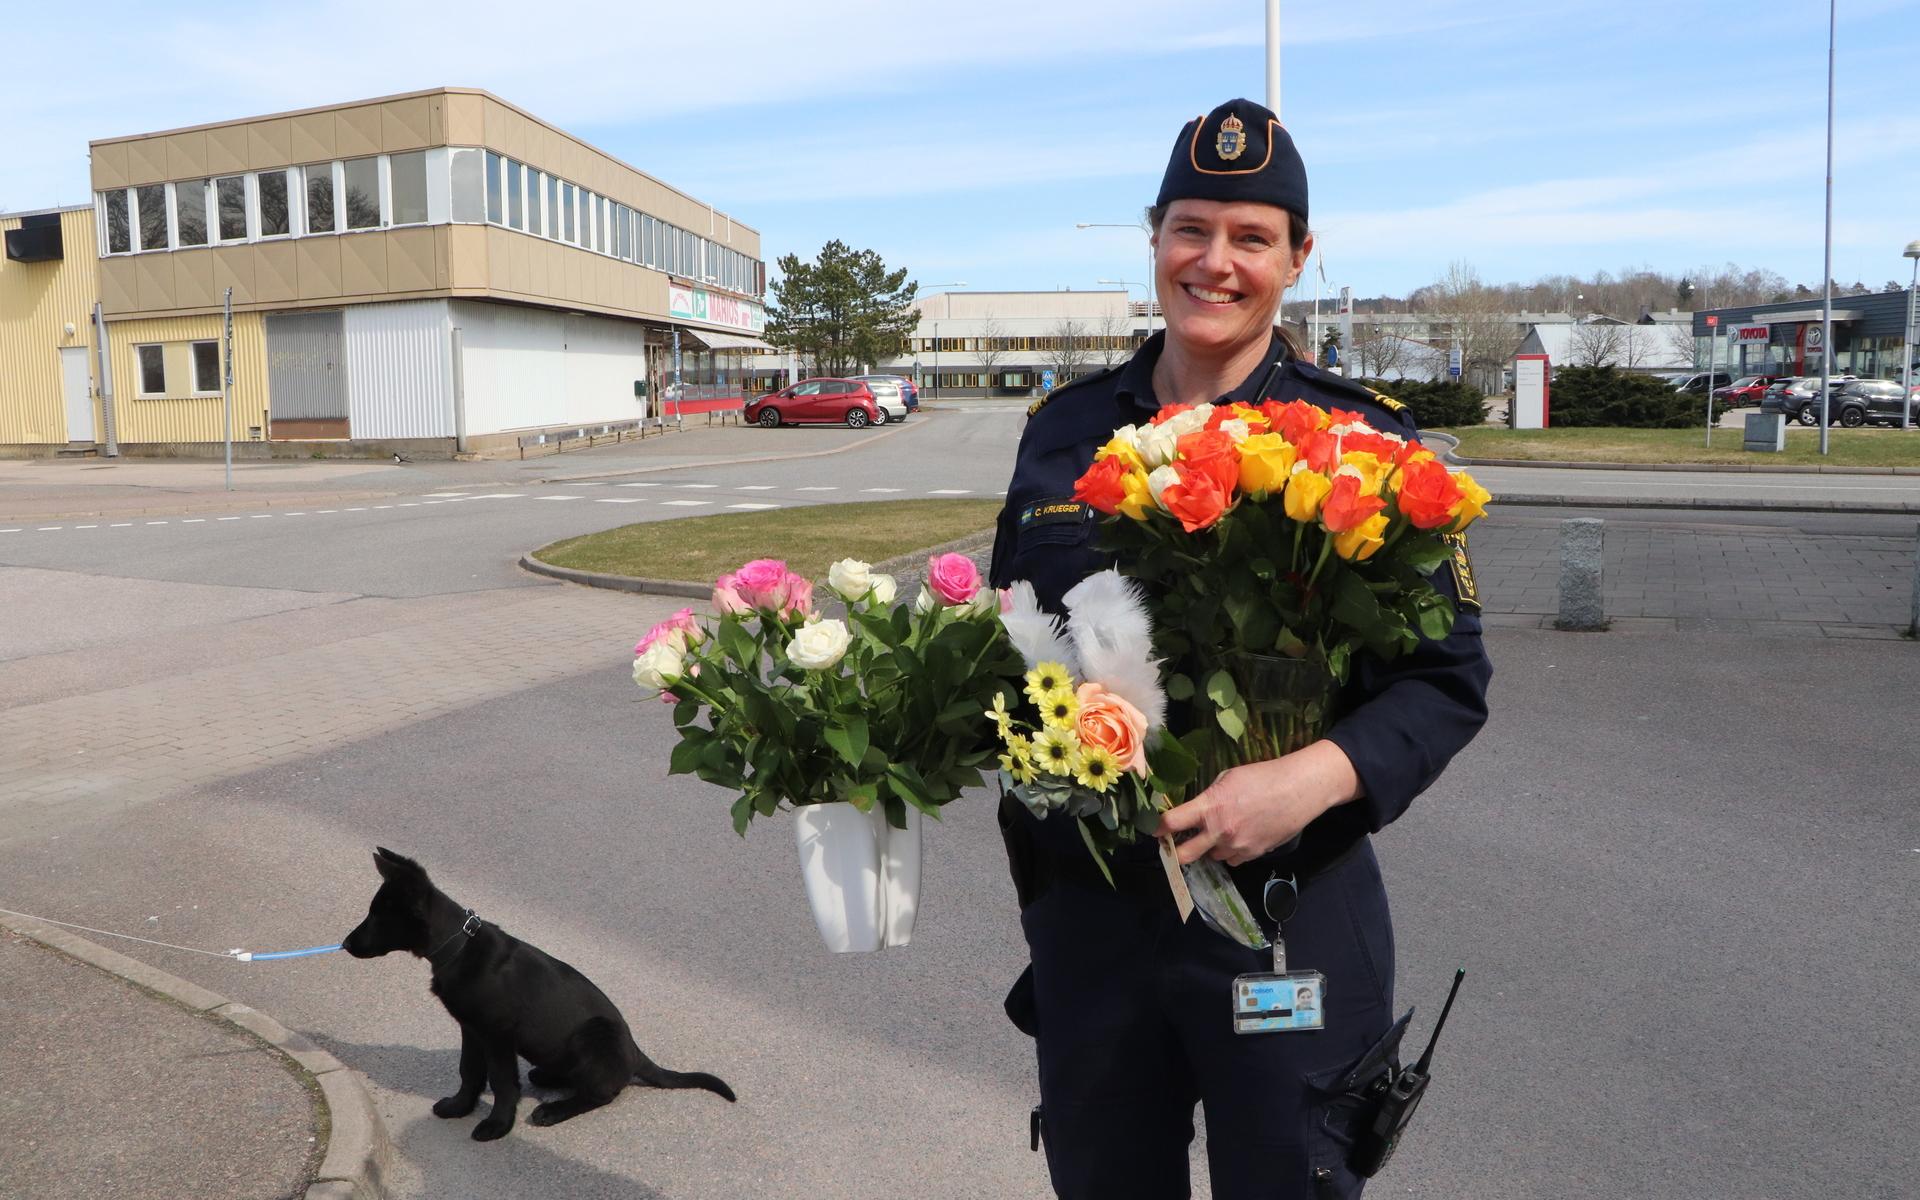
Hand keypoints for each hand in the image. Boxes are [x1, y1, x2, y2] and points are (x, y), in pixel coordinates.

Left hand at [1155, 740, 1361, 865]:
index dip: (1158, 828)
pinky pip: (1233, 860)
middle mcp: (1220, 832)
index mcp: (1210, 808)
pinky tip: (1238, 837)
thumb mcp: (1228, 778)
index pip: (1172, 824)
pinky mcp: (1253, 855)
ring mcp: (1237, 846)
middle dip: (1175, 852)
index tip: (1153, 830)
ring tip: (1217, 833)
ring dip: (1209, 848)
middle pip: (1185, 855)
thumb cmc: (1262, 776)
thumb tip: (1198, 810)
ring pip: (1212, 857)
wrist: (1298, 790)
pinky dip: (1230, 852)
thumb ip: (1209, 797)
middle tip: (1174, 845)